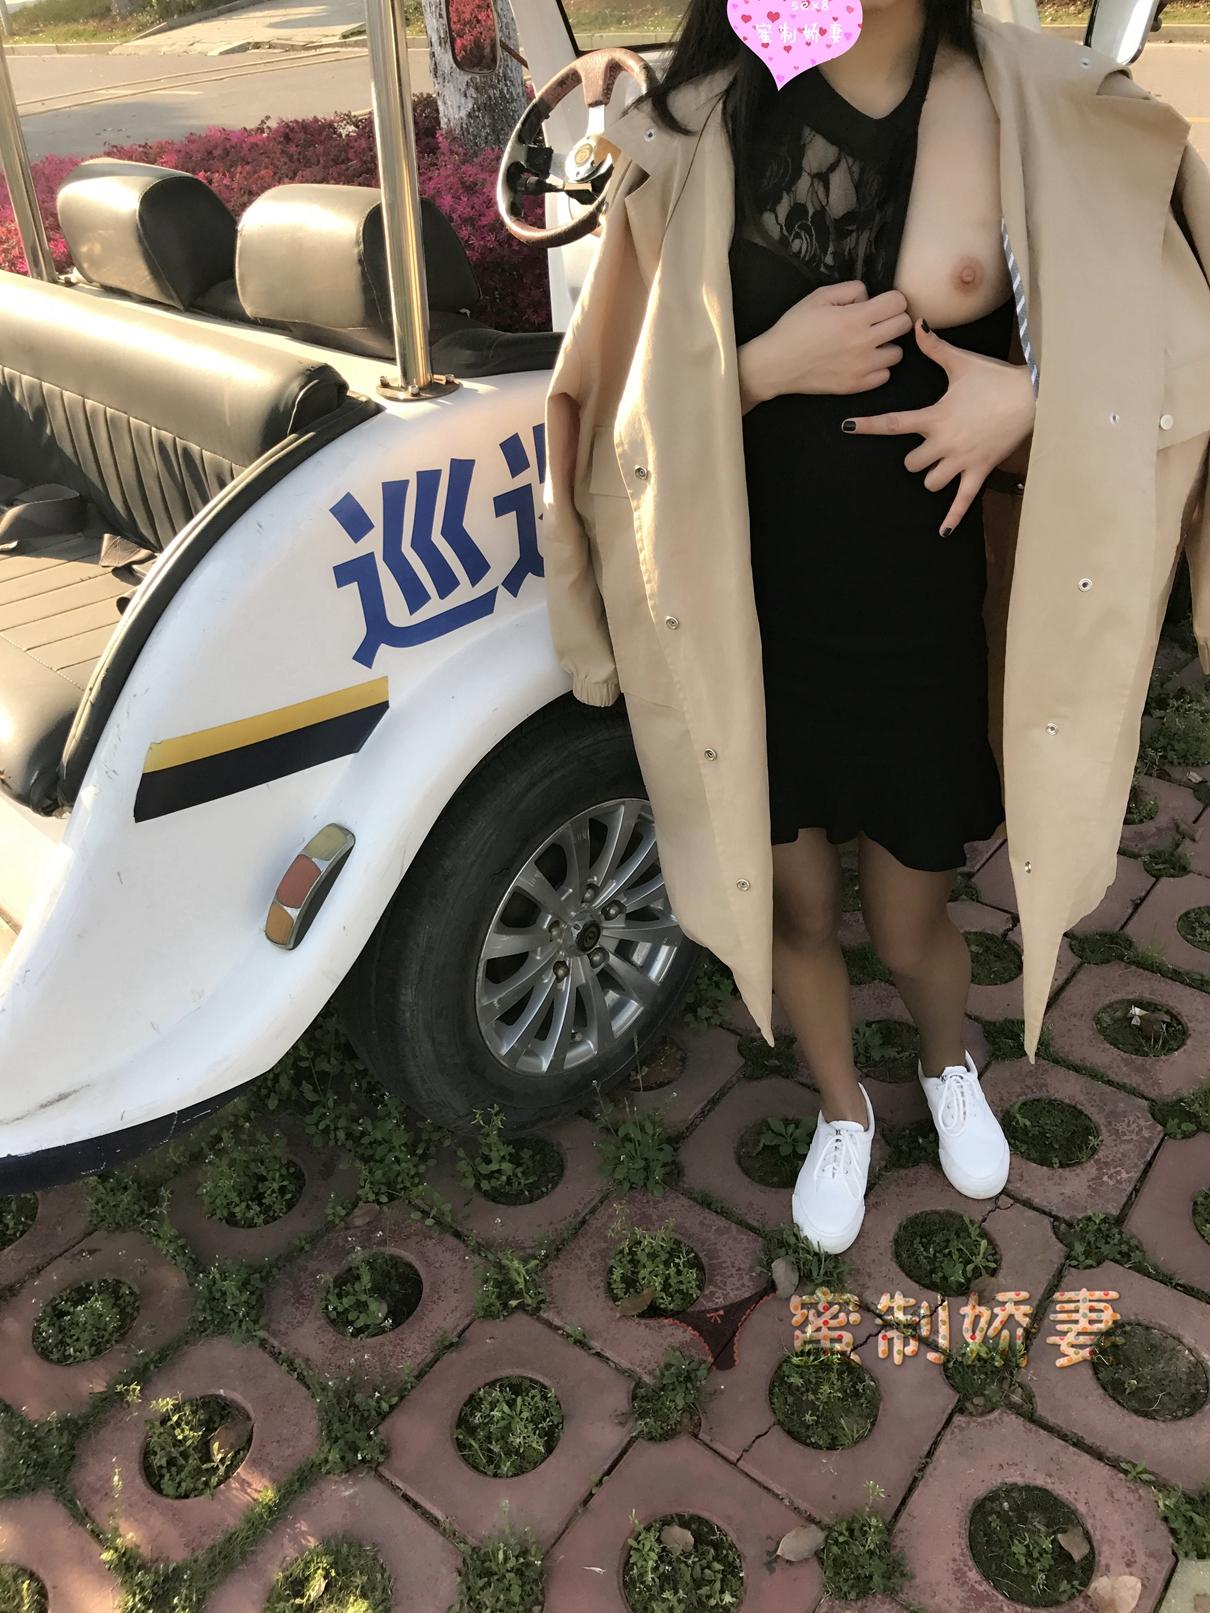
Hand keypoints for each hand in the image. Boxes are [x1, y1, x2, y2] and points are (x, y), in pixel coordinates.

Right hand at [737, 280, 914, 412]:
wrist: (776, 364)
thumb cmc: (794, 328)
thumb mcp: (819, 296)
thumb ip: (850, 290)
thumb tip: (869, 298)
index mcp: (854, 318)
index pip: (898, 302)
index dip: (891, 299)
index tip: (880, 303)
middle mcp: (863, 343)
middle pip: (903, 325)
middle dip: (893, 318)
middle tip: (876, 321)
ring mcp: (861, 368)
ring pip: (898, 353)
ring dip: (886, 345)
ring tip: (868, 344)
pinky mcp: (856, 386)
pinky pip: (885, 375)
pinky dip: (877, 367)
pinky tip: (861, 361)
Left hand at [840, 317, 1037, 534]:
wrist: (1031, 395)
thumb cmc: (995, 378)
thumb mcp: (962, 362)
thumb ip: (935, 347)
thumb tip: (916, 323)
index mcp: (934, 417)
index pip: (893, 423)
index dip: (868, 426)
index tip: (848, 426)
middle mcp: (943, 442)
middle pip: (910, 463)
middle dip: (914, 458)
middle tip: (926, 447)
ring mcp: (960, 460)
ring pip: (930, 482)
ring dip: (931, 476)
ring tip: (941, 465)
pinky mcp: (978, 471)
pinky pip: (962, 501)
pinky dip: (952, 517)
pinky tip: (942, 533)